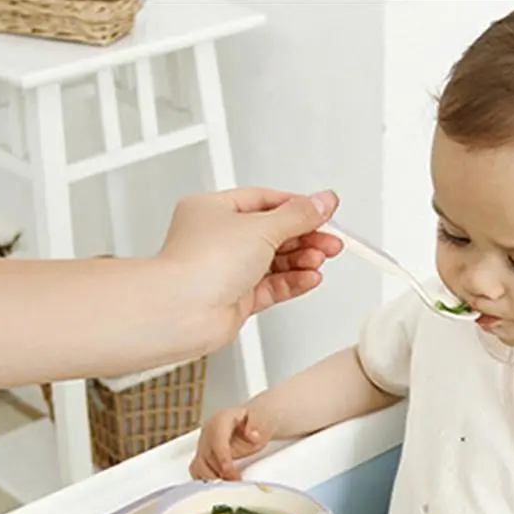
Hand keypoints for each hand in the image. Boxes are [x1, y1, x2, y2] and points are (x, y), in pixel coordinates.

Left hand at [158, 187, 342, 351]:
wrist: (183, 311)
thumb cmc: (200, 264)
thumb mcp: (260, 227)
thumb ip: (298, 215)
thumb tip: (322, 201)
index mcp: (214, 209)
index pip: (265, 201)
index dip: (297, 207)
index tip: (324, 211)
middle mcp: (219, 239)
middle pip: (273, 232)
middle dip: (305, 236)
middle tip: (331, 239)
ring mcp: (227, 270)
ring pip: (274, 262)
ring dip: (301, 260)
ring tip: (321, 258)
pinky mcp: (236, 298)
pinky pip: (272, 286)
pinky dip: (293, 282)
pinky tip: (310, 277)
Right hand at [189, 405, 275, 480]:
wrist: (255, 422)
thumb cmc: (257, 420)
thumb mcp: (263, 418)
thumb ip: (258, 424)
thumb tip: (252, 435)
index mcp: (221, 419)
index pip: (216, 440)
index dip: (222, 458)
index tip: (230, 471)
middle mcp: (209, 431)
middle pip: (206, 456)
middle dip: (220, 472)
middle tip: (235, 481)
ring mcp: (204, 443)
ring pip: (199, 465)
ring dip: (213, 478)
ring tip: (230, 483)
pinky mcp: (204, 455)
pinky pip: (198, 470)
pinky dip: (207, 480)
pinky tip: (221, 483)